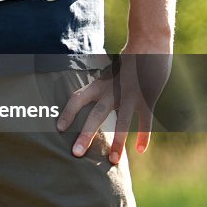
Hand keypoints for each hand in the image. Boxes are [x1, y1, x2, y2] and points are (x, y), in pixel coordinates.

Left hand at [56, 52, 172, 164]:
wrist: (148, 45)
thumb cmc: (124, 63)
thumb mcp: (107, 73)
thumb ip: (100, 89)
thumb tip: (88, 104)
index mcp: (99, 84)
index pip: (77, 98)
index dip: (67, 112)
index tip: (58, 128)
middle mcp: (112, 90)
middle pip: (96, 115)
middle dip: (86, 135)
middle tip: (76, 154)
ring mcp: (130, 95)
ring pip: (122, 122)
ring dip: (118, 142)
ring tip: (113, 161)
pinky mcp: (147, 99)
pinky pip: (145, 121)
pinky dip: (144, 136)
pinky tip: (140, 151)